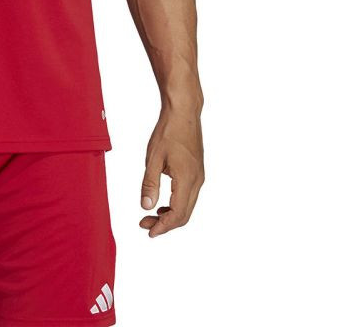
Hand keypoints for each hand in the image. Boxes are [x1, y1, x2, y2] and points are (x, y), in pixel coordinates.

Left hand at [139, 106, 203, 236]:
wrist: (183, 112)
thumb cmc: (168, 132)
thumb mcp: (153, 158)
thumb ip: (150, 184)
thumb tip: (146, 207)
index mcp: (187, 180)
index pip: (177, 214)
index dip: (163, 226)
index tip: (149, 231)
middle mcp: (197, 181)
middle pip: (184, 215)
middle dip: (165, 224)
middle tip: (145, 224)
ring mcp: (199, 176)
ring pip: (187, 206)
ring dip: (170, 215)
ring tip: (151, 215)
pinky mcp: (197, 171)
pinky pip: (189, 196)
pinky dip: (176, 204)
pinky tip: (162, 202)